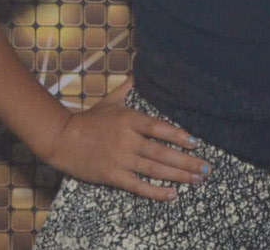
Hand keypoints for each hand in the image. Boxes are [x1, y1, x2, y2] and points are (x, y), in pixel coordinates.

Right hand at [39, 83, 207, 199]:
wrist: (62, 139)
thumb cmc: (87, 120)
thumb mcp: (109, 101)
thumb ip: (126, 89)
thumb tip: (136, 74)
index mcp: (130, 120)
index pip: (160, 128)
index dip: (180, 136)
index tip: (196, 144)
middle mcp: (128, 140)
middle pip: (164, 152)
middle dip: (188, 162)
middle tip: (207, 169)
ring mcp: (121, 159)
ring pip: (156, 170)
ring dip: (179, 176)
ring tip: (197, 180)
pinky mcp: (112, 176)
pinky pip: (139, 186)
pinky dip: (157, 192)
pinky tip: (173, 194)